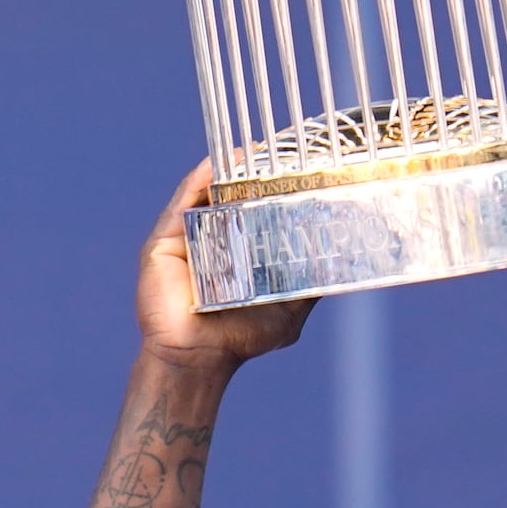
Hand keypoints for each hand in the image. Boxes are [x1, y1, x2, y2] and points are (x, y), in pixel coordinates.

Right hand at [136, 164, 313, 371]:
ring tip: (251, 151)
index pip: (255, 208)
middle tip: (277, 150)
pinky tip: (216, 165)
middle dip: (251, 171)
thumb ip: (308, 284)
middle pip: (230, 195)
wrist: (199, 357)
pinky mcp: (164, 242)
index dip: (272, 186)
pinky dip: (198, 182)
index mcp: (238, 248)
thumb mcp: (287, 308)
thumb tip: (342, 263)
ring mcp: (187, 237)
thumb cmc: (241, 338)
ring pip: (206, 194)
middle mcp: (212, 237)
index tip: (296, 164)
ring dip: (227, 169)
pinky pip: (181, 204)